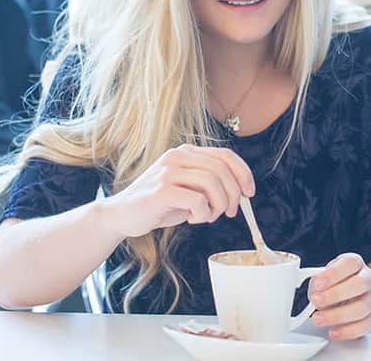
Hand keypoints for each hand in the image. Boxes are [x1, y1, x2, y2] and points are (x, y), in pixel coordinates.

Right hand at [102, 144, 254, 237]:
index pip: (225, 155)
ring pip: (213, 183)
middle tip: (229, 213)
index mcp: (186, 152)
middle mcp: (177, 156)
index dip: (243, 174)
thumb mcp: (189, 189)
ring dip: (218, 205)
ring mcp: (168, 171)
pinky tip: (192, 218)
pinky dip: (202, 214)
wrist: (121, 215)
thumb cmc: (159, 205)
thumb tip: (241, 192)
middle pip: (222, 170)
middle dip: (233, 195)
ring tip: (208, 216)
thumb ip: (211, 185)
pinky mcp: (161, 190)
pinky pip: (197, 201)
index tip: (249, 193)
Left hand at [309, 253, 370, 340]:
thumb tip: (310, 288)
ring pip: (363, 307)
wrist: (350, 293)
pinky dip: (347, 331)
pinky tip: (333, 331)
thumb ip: (317, 281)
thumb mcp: (323, 276)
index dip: (334, 273)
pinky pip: (365, 325)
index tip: (318, 283)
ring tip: (319, 318)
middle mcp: (367, 278)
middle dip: (336, 294)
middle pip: (361, 284)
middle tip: (316, 301)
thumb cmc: (335, 282)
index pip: (350, 263)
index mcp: (355, 263)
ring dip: (338, 315)